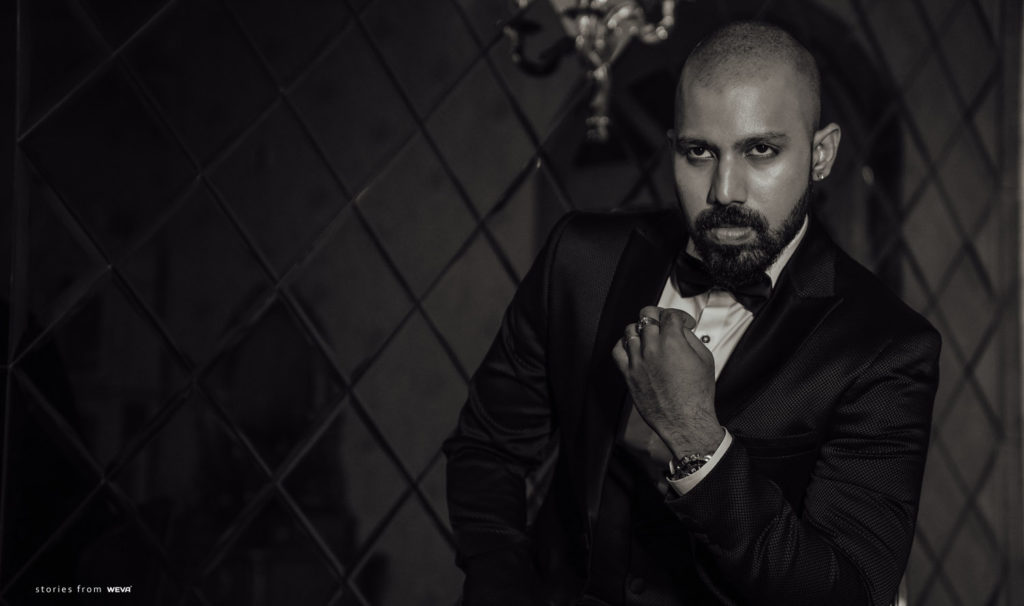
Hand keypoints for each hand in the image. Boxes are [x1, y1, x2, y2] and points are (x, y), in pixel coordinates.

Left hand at [611, 306, 724, 456]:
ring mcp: (638, 361)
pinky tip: (632, 346)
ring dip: (641, 329)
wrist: (685, 421)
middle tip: (664, 324)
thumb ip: (691, 339)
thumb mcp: (705, 360)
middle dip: (658, 317)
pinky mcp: (628, 375)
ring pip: (630, 330)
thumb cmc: (697, 395)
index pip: (669, 314)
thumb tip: (682, 330)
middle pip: (647, 317)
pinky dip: (623, 344)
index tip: (682, 323)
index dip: (679, 316)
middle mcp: (652, 349)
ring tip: (648, 335)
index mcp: (673, 342)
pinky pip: (617, 351)